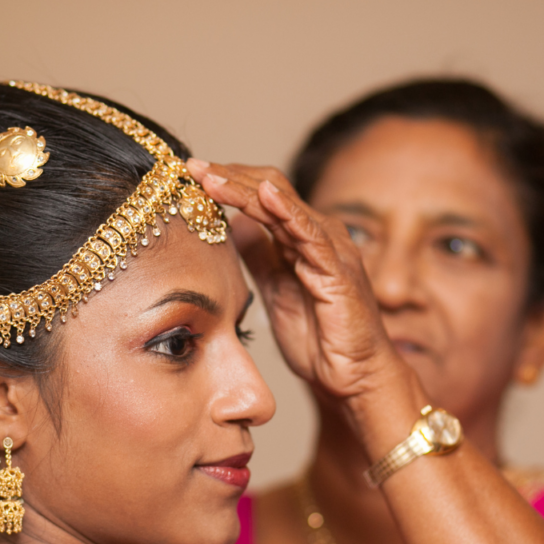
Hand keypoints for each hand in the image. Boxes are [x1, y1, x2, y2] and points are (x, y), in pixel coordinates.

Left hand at [189, 160, 406, 400]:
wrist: (353, 378)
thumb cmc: (320, 340)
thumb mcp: (275, 292)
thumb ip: (259, 258)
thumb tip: (232, 227)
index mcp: (300, 239)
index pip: (260, 197)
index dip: (226, 184)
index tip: (190, 176)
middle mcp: (317, 235)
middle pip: (269, 189)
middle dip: (228, 176)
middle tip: (192, 166)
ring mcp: (330, 248)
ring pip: (283, 205)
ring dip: (244, 187)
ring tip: (210, 176)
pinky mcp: (338, 269)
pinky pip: (310, 233)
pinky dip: (287, 211)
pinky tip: (263, 194)